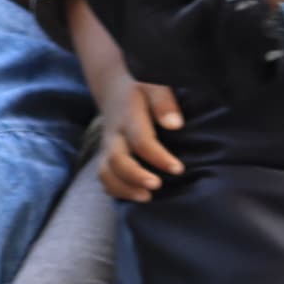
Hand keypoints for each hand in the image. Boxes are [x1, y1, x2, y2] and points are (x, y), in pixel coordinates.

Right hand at [97, 81, 187, 200]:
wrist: (115, 88)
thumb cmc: (143, 89)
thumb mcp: (153, 85)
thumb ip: (164, 102)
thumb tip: (175, 125)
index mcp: (128, 116)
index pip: (140, 140)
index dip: (158, 157)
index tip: (178, 169)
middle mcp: (115, 134)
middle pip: (116, 160)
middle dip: (135, 176)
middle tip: (157, 186)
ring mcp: (108, 147)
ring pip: (106, 172)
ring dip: (123, 189)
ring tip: (146, 198)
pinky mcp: (107, 157)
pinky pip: (105, 178)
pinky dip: (117, 191)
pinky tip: (138, 196)